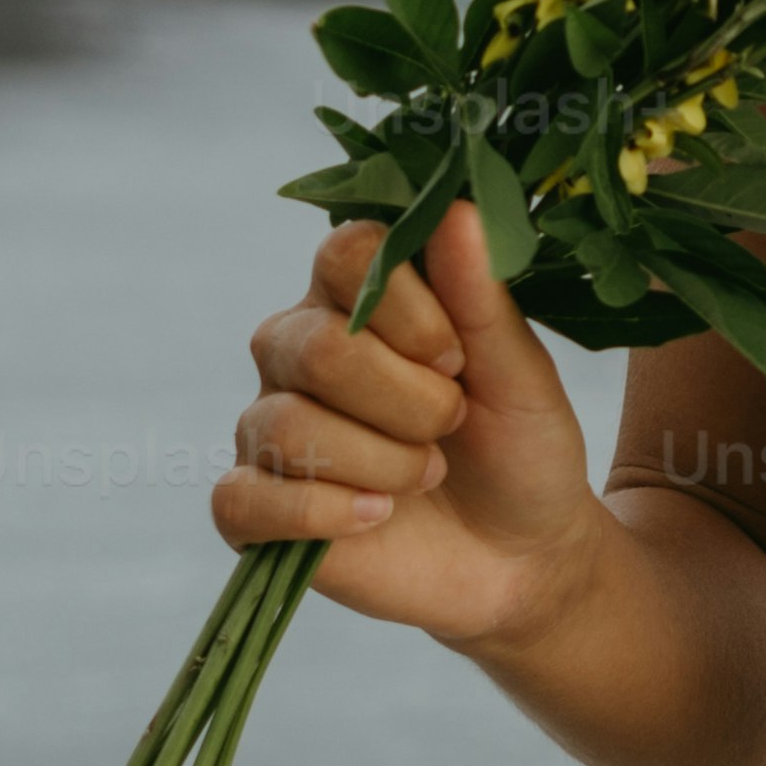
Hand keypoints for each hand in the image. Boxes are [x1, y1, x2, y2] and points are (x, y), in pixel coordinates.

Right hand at [217, 201, 609, 649]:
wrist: (521, 557)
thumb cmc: (520, 448)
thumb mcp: (522, 374)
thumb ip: (480, 295)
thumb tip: (456, 208)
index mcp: (356, 297)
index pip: (344, 255)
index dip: (406, 308)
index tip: (458, 357)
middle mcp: (296, 349)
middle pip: (316, 347)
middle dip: (407, 401)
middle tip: (451, 424)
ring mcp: (268, 426)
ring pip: (285, 426)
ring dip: (382, 462)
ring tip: (427, 474)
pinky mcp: (255, 507)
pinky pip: (243, 499)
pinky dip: (321, 513)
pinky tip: (377, 516)